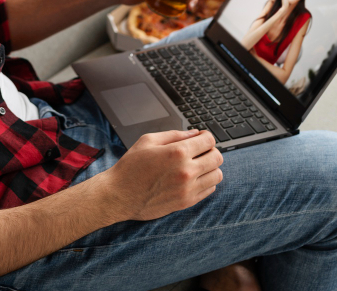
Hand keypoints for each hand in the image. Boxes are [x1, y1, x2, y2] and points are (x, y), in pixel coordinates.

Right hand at [99, 129, 222, 221]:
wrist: (119, 195)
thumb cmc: (131, 167)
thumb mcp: (148, 140)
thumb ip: (174, 135)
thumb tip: (194, 134)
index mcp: (177, 152)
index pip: (209, 141)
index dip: (207, 137)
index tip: (202, 138)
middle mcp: (186, 171)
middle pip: (217, 157)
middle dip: (210, 150)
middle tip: (200, 151)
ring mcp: (188, 189)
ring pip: (217, 175)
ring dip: (210, 167)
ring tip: (198, 165)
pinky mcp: (186, 202)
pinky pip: (210, 189)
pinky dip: (206, 181)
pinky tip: (193, 178)